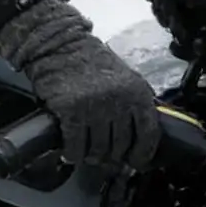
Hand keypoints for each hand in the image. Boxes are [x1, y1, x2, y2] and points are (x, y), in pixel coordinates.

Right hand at [0, 0, 159, 171]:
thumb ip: (134, 102)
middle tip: (104, 158)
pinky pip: (75, 145)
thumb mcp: (123, 76)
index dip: (141, 154)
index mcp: (137, 93)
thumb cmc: (89, 60)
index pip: (148, 134)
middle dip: (112, 157)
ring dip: (91, 157)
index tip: (135, 162)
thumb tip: (140, 135)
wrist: (57, 43)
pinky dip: (73, 153)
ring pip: (98, 149)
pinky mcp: (70, 110)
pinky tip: (70, 152)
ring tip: (86, 154)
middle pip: (120, 145)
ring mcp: (94, 107)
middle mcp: (119, 101)